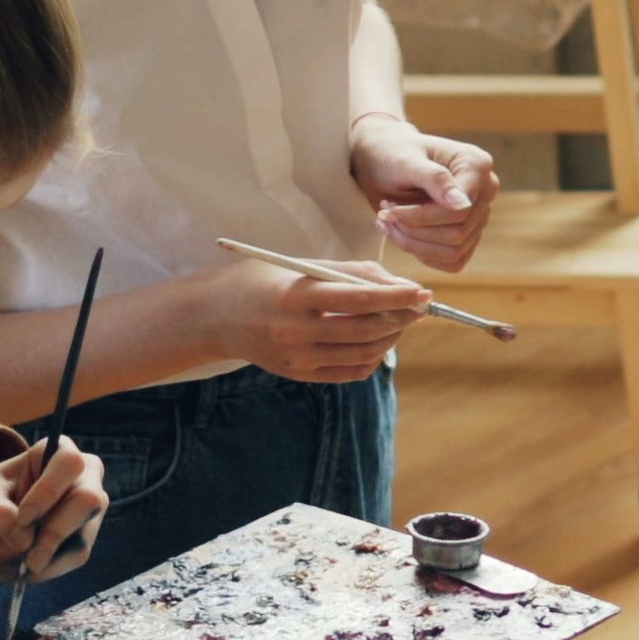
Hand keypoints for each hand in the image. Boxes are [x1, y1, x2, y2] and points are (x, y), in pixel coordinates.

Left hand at [0, 436, 109, 581]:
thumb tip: (21, 538)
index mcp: (60, 451)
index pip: (68, 464)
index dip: (49, 491)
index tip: (22, 518)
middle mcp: (85, 477)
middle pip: (87, 502)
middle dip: (55, 534)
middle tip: (28, 560)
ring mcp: (89, 509)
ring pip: (84, 536)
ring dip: (48, 560)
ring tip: (11, 570)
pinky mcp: (84, 535)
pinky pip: (75, 556)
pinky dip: (48, 569)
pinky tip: (20, 572)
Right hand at [201, 254, 424, 382]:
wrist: (216, 316)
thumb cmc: (264, 280)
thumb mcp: (302, 265)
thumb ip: (350, 272)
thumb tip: (396, 282)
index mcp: (297, 295)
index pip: (359, 298)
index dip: (397, 296)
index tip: (423, 292)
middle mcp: (295, 330)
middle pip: (365, 330)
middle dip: (400, 318)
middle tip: (419, 307)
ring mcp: (296, 357)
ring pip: (362, 354)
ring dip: (390, 338)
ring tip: (399, 322)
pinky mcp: (298, 374)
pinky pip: (349, 372)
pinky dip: (371, 358)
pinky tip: (378, 342)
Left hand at [349, 114, 498, 272]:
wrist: (382, 160)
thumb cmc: (392, 153)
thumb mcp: (407, 161)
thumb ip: (436, 180)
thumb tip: (464, 205)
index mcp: (477, 166)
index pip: (460, 210)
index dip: (421, 217)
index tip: (387, 210)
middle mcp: (485, 191)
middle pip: (458, 233)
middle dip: (414, 230)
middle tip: (384, 215)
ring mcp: (478, 215)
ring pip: (454, 251)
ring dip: (414, 244)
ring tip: (388, 223)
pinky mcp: (467, 235)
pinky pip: (453, 261)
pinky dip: (423, 255)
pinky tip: (402, 235)